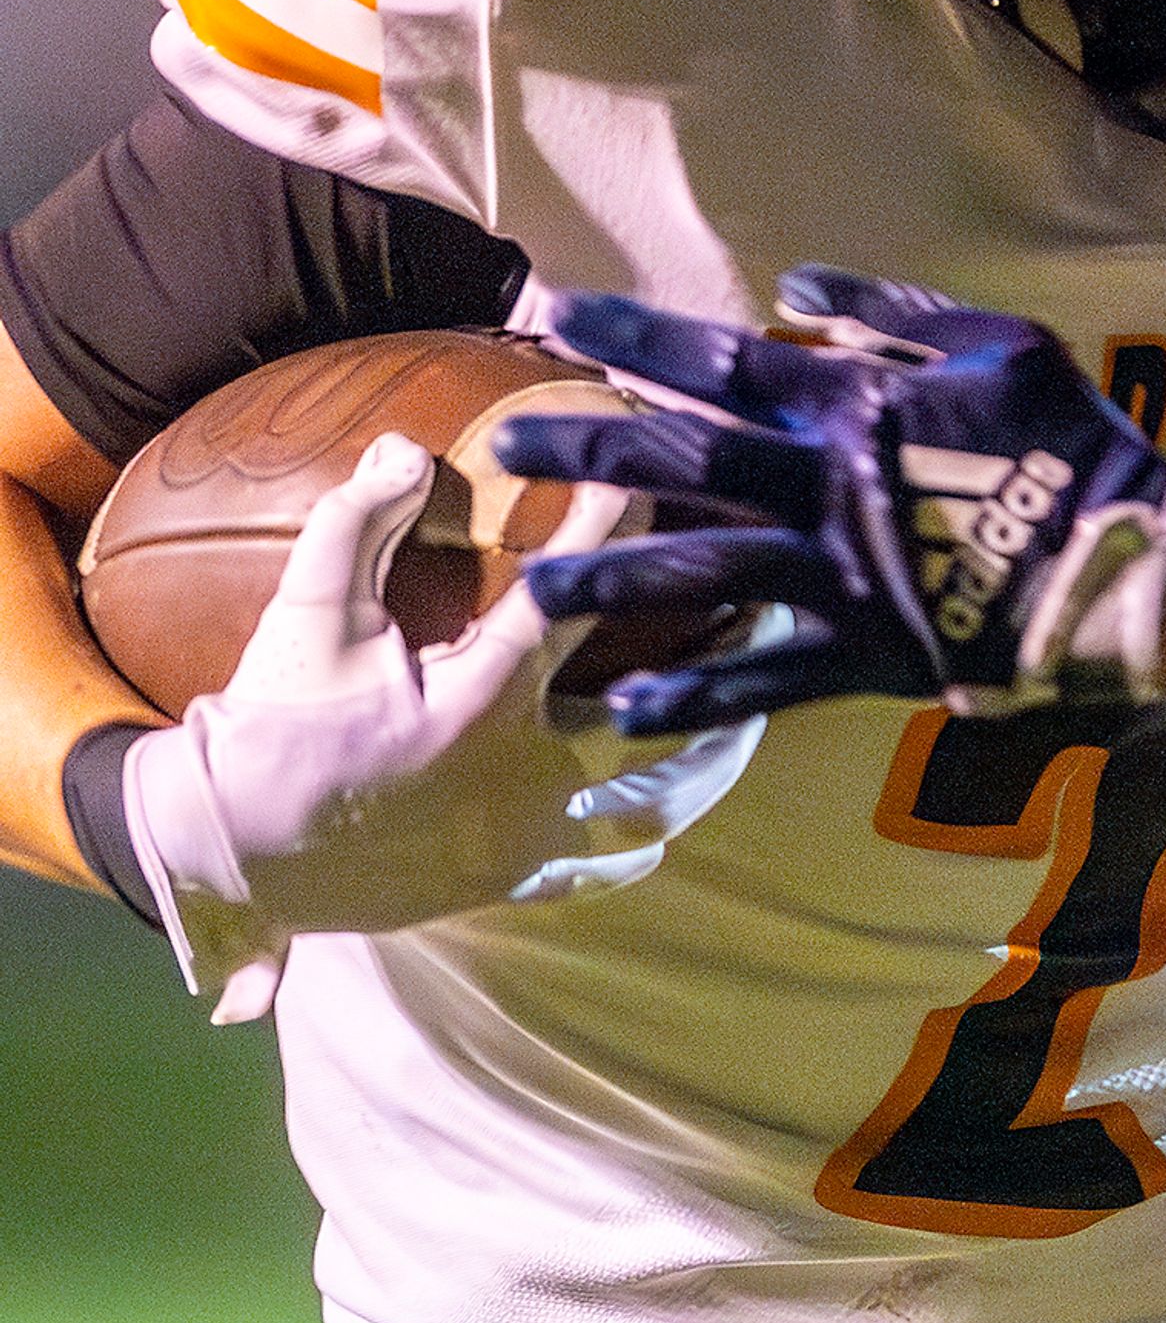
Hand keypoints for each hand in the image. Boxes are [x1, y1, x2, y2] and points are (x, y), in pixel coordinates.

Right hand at [122, 436, 759, 1022]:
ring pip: (651, 799)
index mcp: (479, 701)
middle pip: (658, 712)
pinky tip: (670, 815)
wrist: (234, 851)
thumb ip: (353, 525)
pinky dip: (637, 837)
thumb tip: (402, 444)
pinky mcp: (508, 878)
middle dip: (721, 662)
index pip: (569, 598)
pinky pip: (600, 865)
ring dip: (706, 757)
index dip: (615, 532)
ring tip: (753, 715)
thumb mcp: (305, 620)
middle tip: (774, 612)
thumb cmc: (273, 727)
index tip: (656, 478)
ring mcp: (522, 834)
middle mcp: (521, 772)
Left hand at [498, 269, 1165, 731]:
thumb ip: (894, 314)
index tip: (552, 311)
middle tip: (508, 444)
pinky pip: (768, 682)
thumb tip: (797, 291)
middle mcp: (829, 494)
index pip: (722, 363)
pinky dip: (699, 695)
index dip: (634, 336)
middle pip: (684, 465)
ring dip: (613, 581)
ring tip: (533, 590)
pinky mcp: (870, 655)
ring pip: (704, 576)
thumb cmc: (1079, 444)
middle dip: (590, 451)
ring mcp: (844, 580)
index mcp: (858, 412)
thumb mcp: (1003, 345)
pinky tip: (625, 709)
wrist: (1137, 565)